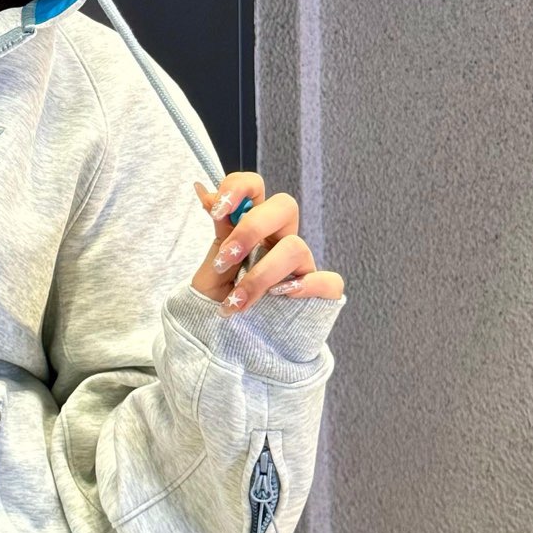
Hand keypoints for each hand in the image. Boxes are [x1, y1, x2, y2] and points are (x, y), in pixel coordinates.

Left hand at [189, 173, 344, 316]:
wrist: (227, 345)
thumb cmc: (221, 302)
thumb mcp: (211, 270)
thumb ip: (218, 235)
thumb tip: (204, 190)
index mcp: (253, 228)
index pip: (255, 187)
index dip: (238, 188)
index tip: (216, 211)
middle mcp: (280, 241)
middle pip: (285, 206)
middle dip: (252, 228)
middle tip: (226, 258)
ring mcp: (301, 267)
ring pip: (296, 247)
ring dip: (261, 274)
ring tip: (237, 301)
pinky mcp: (318, 295)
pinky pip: (329, 281)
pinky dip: (307, 286)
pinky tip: (281, 298)